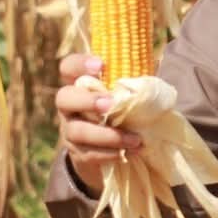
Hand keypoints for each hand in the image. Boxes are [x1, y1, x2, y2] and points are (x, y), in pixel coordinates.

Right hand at [54, 51, 140, 192]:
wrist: (108, 145)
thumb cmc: (123, 107)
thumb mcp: (127, 92)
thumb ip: (135, 82)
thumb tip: (154, 82)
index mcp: (82, 83)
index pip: (69, 67)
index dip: (79, 63)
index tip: (101, 65)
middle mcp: (69, 105)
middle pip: (64, 98)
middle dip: (87, 101)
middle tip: (110, 104)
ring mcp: (70, 128)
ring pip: (77, 131)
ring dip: (108, 135)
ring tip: (135, 139)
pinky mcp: (76, 152)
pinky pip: (88, 154)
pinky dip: (110, 153)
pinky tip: (129, 152)